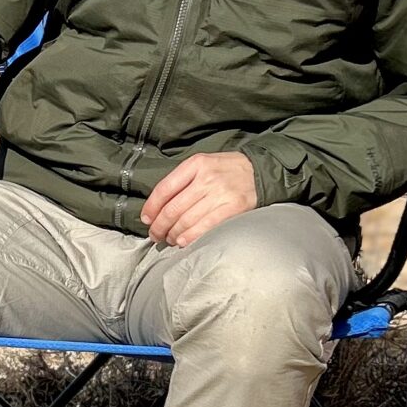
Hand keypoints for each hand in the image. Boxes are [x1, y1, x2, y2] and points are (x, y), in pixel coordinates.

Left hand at [140, 151, 257, 247]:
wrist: (260, 171)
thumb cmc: (227, 170)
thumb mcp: (203, 164)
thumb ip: (183, 181)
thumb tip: (158, 208)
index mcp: (195, 164)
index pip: (164, 189)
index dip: (151, 207)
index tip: (146, 219)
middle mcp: (207, 178)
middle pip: (173, 208)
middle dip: (160, 226)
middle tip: (155, 235)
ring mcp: (221, 193)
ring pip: (187, 220)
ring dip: (173, 234)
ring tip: (170, 239)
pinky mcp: (233, 208)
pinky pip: (205, 226)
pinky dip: (191, 237)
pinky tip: (183, 242)